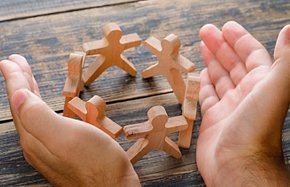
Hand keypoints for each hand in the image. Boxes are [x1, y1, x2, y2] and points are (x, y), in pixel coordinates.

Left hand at [0, 55, 139, 185]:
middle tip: (16, 63)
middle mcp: (37, 143)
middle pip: (23, 107)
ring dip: (30, 93)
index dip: (15, 80)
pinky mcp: (61, 151)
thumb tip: (18, 96)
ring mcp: (48, 148)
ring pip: (33, 114)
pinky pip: (45, 122)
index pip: (20, 102)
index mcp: (35, 137)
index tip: (9, 61)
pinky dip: (43, 107)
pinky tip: (48, 105)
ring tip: (28, 78)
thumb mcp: (68, 138)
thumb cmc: (97, 164)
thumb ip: (39, 118)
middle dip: (20, 83)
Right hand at [197, 21, 289, 185]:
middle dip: (220, 46)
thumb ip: (285, 59)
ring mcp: (229, 107)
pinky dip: (204, 84)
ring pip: (220, 78)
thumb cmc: (256, 129)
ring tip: (202, 46)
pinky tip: (201, 74)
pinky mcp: (213, 119)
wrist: (237, 165)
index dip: (239, 39)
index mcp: (261, 84)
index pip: (251, 55)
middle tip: (206, 31)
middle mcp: (246, 94)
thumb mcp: (274, 88)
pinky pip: (208, 96)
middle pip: (233, 63)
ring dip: (211, 61)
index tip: (226, 27)